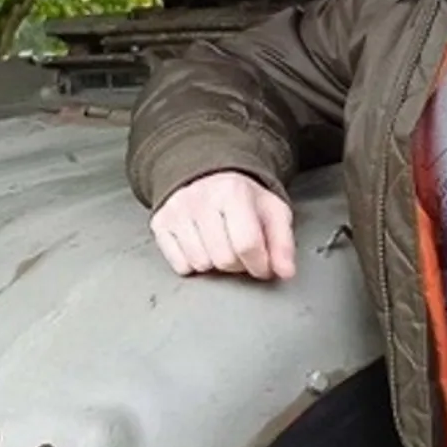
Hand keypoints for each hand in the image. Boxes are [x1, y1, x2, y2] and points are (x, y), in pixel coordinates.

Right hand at [150, 171, 296, 279]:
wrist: (208, 174)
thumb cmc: (243, 197)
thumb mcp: (272, 212)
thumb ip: (283, 243)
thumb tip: (285, 272)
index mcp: (232, 192)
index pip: (247, 244)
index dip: (260, 264)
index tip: (263, 265)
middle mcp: (200, 198)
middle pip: (224, 258)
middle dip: (237, 263)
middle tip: (240, 250)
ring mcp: (176, 211)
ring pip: (200, 264)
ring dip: (215, 263)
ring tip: (220, 245)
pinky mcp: (160, 223)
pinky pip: (179, 265)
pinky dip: (192, 263)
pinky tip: (201, 246)